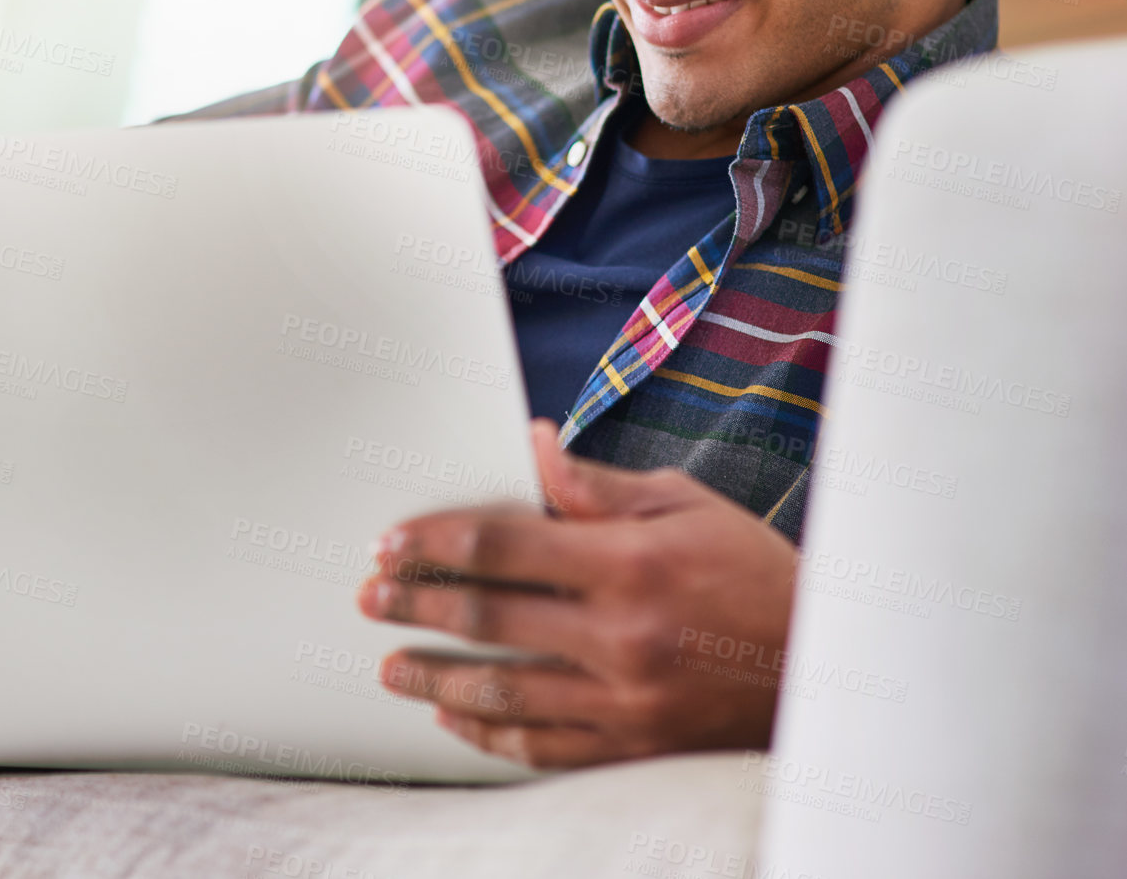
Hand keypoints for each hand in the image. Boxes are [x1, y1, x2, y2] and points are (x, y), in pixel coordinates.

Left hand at [355, 419, 798, 768]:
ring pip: (502, 693)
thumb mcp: (685, 505)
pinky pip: (542, 746)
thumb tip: (530, 447)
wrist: (825, 665)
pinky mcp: (633, 747)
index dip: (436, 541)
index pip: (502, 544)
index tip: (390, 542)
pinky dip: (488, 733)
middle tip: (369, 598)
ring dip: (434, 679)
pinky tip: (454, 719)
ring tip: (390, 667)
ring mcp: (625, 702)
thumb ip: (596, 487)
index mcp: (628, 563)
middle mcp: (620, 636)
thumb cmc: (752, 570)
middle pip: (488, 619)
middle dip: (416, 606)